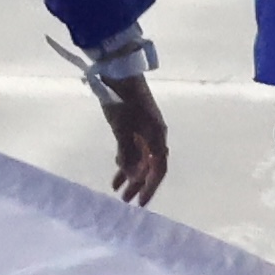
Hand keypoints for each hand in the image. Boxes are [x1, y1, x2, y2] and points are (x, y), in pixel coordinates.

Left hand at [102, 75, 167, 206]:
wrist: (118, 72)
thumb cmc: (122, 101)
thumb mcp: (122, 129)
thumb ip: (128, 154)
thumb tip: (133, 177)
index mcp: (157, 136)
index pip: (158, 169)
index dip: (150, 187)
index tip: (139, 201)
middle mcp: (155, 136)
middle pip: (149, 166)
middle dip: (137, 184)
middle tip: (125, 200)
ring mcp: (145, 130)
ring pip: (140, 158)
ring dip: (130, 174)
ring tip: (118, 191)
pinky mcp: (135, 125)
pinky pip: (133, 149)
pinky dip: (125, 160)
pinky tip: (116, 170)